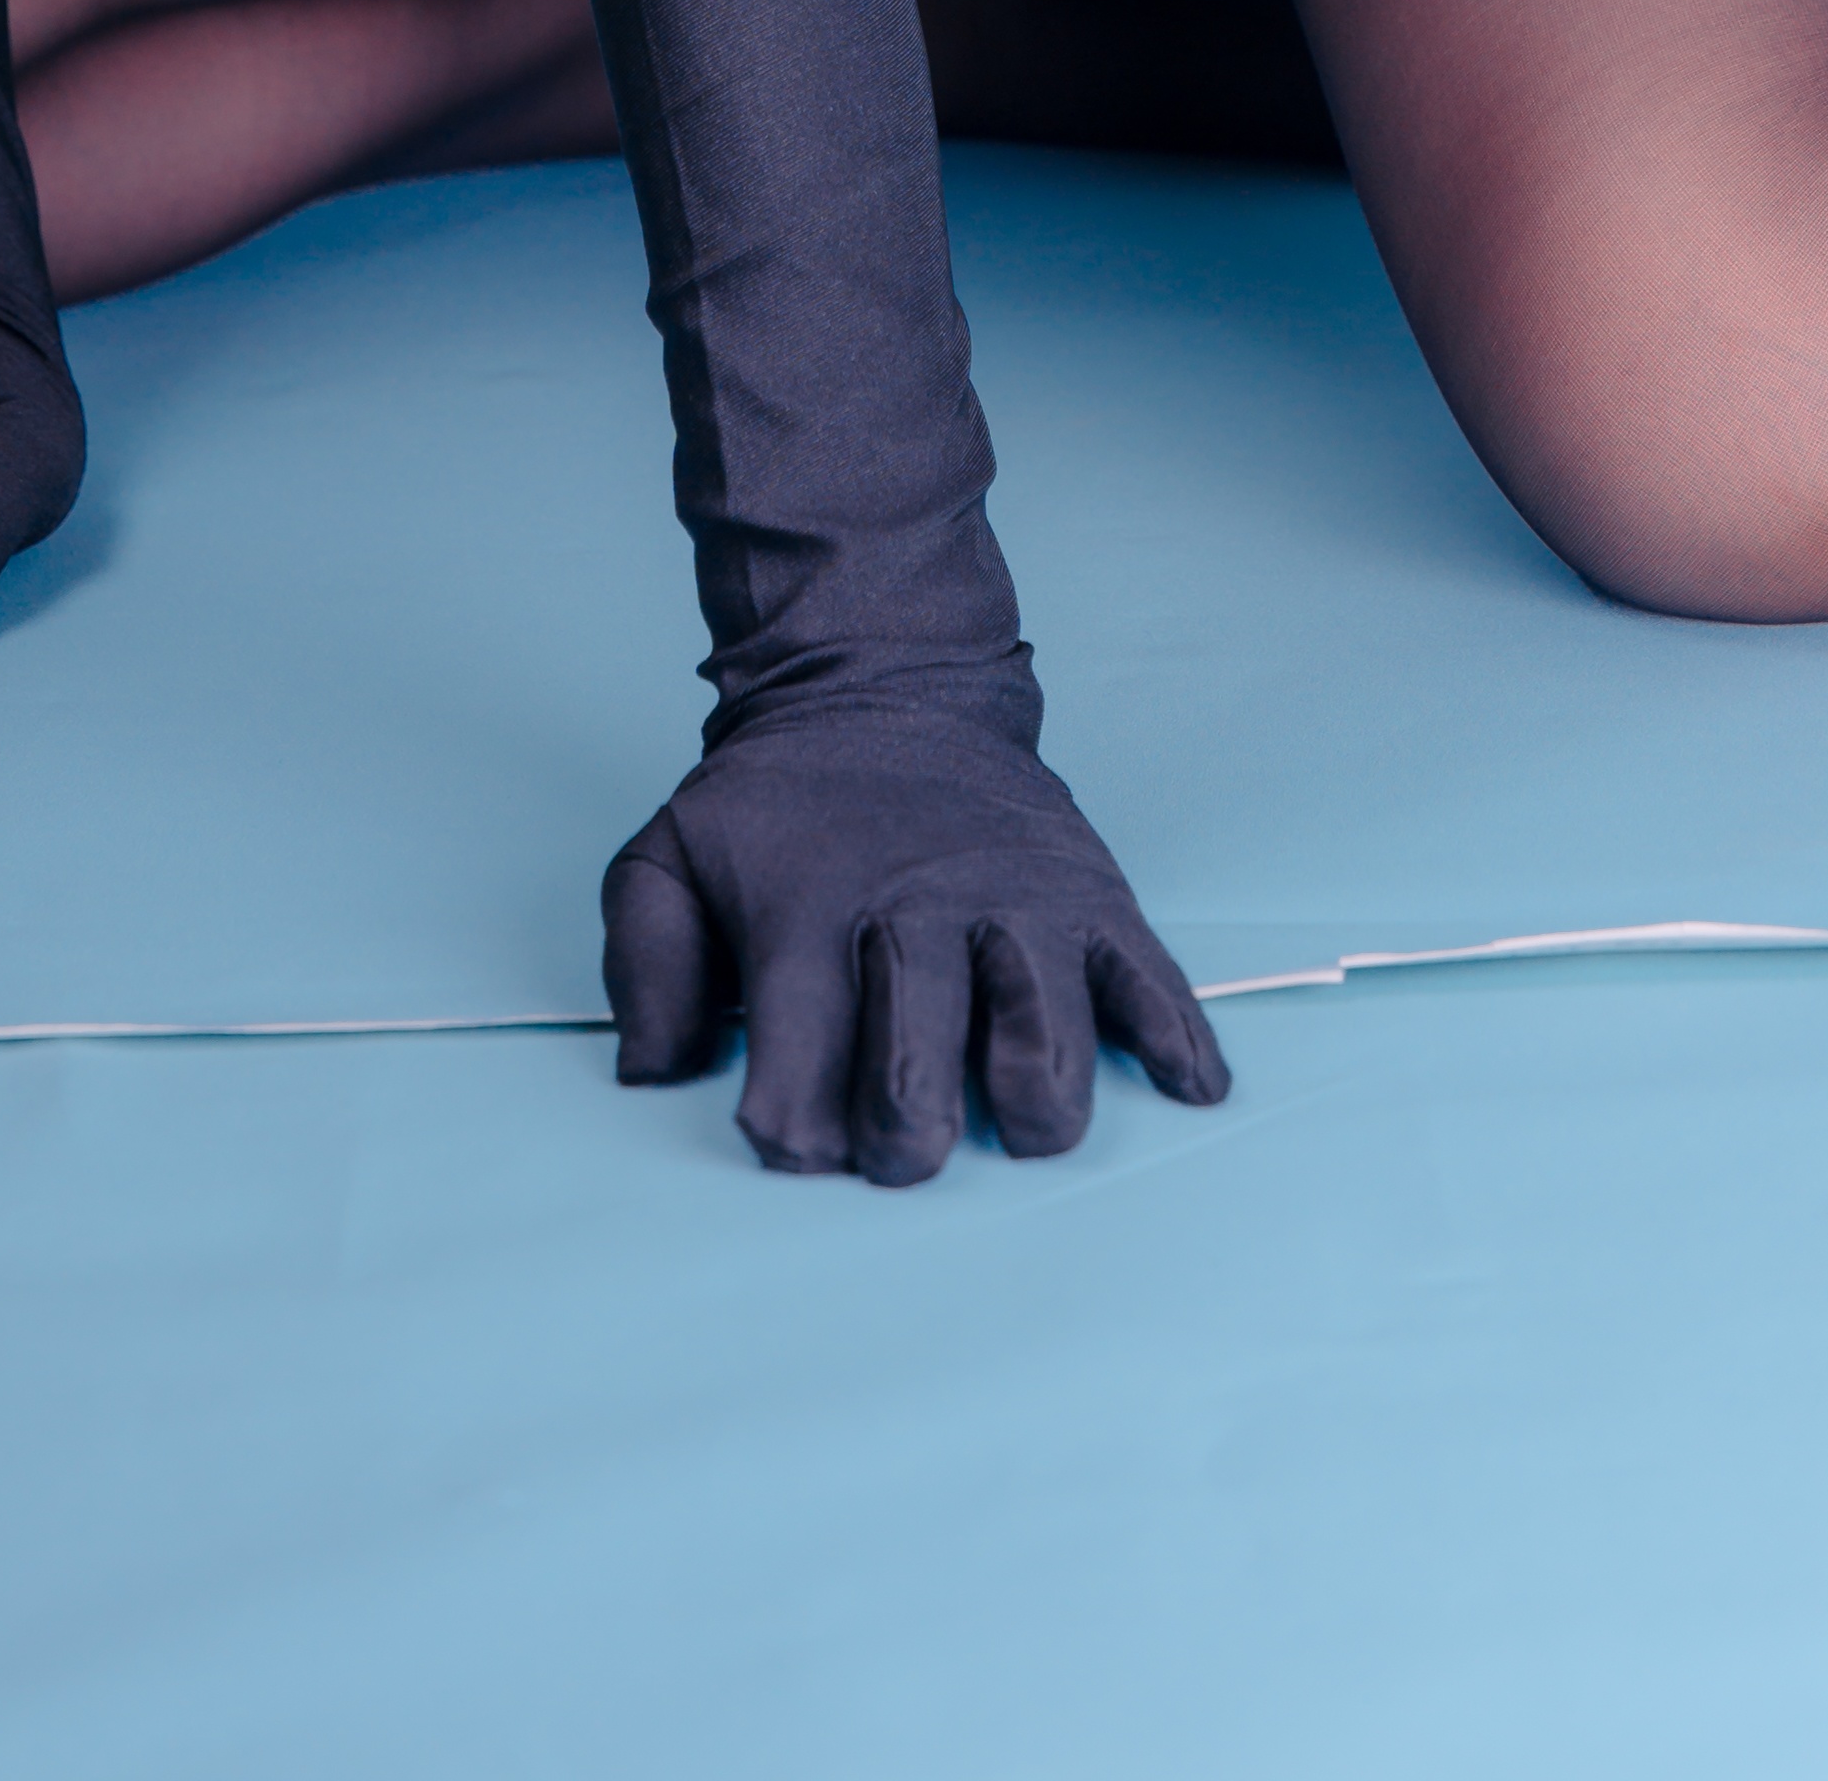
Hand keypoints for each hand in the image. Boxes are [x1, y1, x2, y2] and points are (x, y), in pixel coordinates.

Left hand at [602, 704, 1230, 1182]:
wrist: (882, 679)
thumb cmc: (777, 805)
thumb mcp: (669, 856)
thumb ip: (645, 967)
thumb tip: (653, 1080)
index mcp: (809, 916)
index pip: (797, 1064)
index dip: (794, 1131)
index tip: (793, 1144)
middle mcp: (919, 912)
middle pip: (919, 1066)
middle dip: (905, 1138)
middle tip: (899, 1149)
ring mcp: (1017, 904)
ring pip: (1045, 1038)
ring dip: (1033, 1105)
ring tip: (1015, 1121)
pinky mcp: (1093, 895)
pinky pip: (1154, 983)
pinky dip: (1176, 1046)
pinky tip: (1181, 1090)